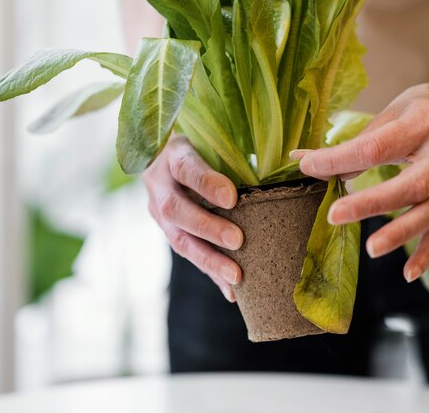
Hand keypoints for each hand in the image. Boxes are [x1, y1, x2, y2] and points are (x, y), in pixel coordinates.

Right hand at [142, 135, 242, 300]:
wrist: (162, 154)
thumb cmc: (199, 143)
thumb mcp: (207, 138)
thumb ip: (227, 153)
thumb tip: (270, 171)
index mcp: (172, 155)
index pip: (186, 168)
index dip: (207, 184)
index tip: (231, 197)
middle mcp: (159, 184)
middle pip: (177, 209)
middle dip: (207, 227)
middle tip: (237, 240)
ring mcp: (158, 211)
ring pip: (179, 239)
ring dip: (208, 259)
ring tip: (236, 276)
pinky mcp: (167, 230)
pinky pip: (188, 253)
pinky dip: (211, 272)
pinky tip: (231, 290)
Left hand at [292, 80, 428, 282]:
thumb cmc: (423, 110)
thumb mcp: (392, 113)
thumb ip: (356, 142)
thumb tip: (306, 161)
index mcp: (425, 121)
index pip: (377, 147)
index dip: (340, 159)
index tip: (308, 166)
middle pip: (411, 184)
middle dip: (372, 203)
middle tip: (335, 216)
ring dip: (401, 233)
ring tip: (372, 249)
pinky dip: (427, 253)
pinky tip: (408, 273)